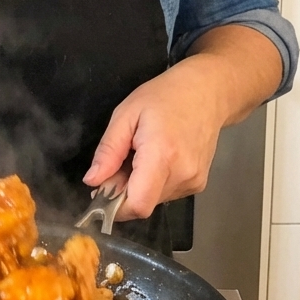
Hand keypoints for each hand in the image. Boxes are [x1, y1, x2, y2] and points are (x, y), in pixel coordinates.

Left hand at [83, 25, 282, 219]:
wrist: (207, 92)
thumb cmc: (164, 96)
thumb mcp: (126, 114)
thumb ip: (108, 151)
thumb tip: (92, 181)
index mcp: (162, 156)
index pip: (138, 205)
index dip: (114, 206)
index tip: (101, 190)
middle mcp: (182, 175)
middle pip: (143, 204)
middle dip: (123, 191)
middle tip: (121, 161)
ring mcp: (194, 182)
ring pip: (154, 200)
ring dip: (139, 186)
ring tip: (142, 155)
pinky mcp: (199, 184)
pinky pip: (166, 194)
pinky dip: (154, 183)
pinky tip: (157, 159)